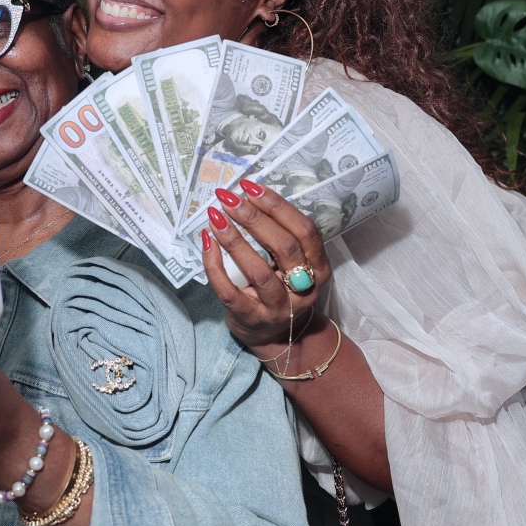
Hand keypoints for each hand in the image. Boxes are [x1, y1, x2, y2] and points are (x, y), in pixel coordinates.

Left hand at [198, 178, 331, 349]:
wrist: (277, 338)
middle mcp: (303, 288)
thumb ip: (281, 237)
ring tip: (216, 216)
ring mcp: (277, 307)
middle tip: (230, 198)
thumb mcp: (293, 265)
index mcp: (319, 268)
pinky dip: (214, 265)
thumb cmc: (282, 290)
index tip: (252, 187)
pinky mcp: (251, 318)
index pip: (304, 231)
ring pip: (259, 271)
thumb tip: (250, 196)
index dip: (279, 206)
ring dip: (235, 239)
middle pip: (284, 247)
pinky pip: (230, 291)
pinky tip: (207, 242)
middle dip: (255, 218)